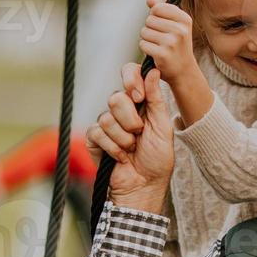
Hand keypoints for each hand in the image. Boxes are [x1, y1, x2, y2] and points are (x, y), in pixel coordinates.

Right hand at [86, 68, 173, 212]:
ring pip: (107, 117)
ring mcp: (107, 124)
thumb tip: (153, 70)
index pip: (129, 74)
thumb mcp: (162, 127)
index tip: (139, 97)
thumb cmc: (157, 159)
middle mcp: (122, 110)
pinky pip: (97, 133)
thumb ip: (156, 98)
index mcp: (140, 103)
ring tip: (132, 149)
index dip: (131, 80)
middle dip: (131, 119)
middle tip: (139, 133)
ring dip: (124, 138)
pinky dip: (113, 148)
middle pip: (116, 98)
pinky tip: (121, 157)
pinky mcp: (94, 139)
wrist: (145, 186)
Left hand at [140, 0, 203, 89]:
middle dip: (150, 28)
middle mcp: (180, 30)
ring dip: (147, 39)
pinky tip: (155, 53)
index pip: (158, 8)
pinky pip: (143, 44)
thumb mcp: (176, 25)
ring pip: (144, 31)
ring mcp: (171, 43)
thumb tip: (149, 0)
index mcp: (185, 19)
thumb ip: (162, 9)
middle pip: (149, 19)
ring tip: (158, 45)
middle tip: (161, 38)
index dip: (154, 15)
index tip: (162, 24)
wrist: (183, 70)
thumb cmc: (177, 45)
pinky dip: (145, 48)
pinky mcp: (162, 55)